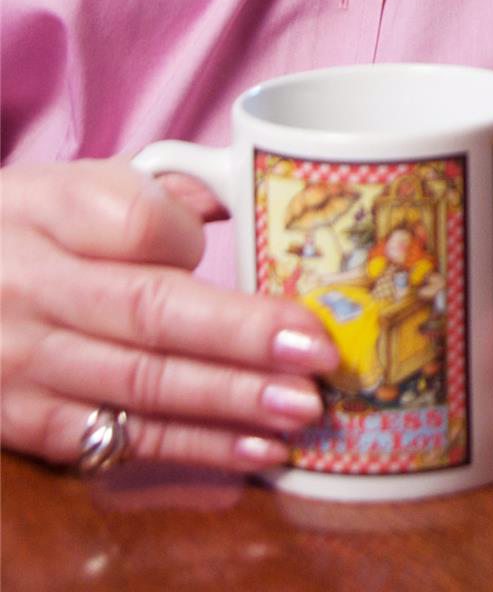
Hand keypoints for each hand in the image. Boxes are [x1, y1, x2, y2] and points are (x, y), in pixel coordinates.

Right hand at [1, 159, 340, 471]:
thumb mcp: (75, 189)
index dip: (200, 241)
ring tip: (304, 407)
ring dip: (231, 400)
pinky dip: (192, 446)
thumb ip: (165, 192)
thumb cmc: (27, 231)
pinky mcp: (22, 423)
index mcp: (50, 211)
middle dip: (244, 337)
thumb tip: (263, 189)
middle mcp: (32, 289)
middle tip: (320, 352)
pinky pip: (116, 439)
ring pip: (140, 383)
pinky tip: (254, 447)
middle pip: (150, 312)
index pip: (140, 223)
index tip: (254, 246)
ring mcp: (21, 363)